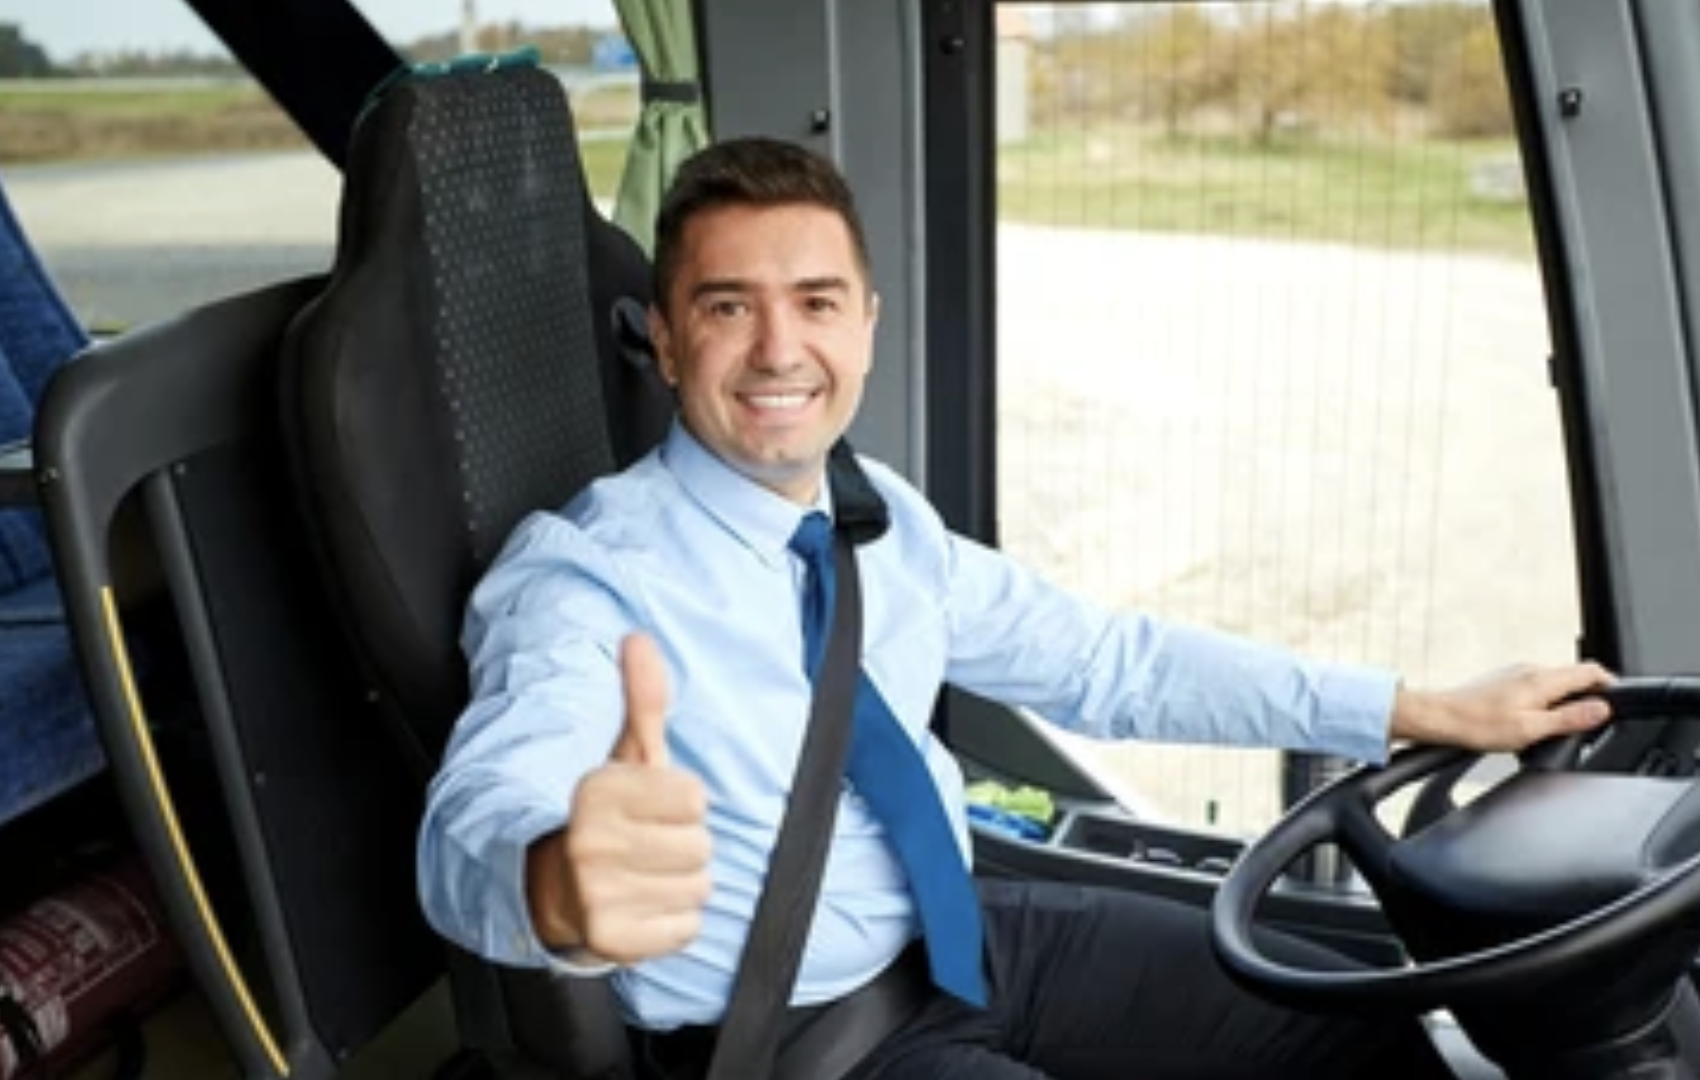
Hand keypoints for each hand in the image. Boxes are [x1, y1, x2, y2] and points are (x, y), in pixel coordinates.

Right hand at [526, 634, 711, 964]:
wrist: (553, 888)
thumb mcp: (626, 756)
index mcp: (595, 791)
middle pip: (701, 845)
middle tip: (648, 848)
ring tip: (644, 877)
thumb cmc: (607, 816)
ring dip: (681, 885)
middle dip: (684, 848)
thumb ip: (642, 700)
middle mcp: (590, 842)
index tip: (651, 810)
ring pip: (697, 888)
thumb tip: (638, 638)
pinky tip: (643, 908)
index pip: (694, 798)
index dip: (682, 805)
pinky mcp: (610, 939)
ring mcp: (596, 894)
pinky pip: (687, 929)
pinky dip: (674, 924)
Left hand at [1390, 661, 1613, 752]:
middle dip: (1588, 698)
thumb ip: (1569, 718)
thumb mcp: (1531, 729)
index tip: (1617, 703)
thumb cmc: (1476, 725)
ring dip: (1564, 702)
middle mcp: (1529, 670)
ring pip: (1553, 684)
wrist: (1438, 718)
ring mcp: (1514, 674)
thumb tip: (1601, 709)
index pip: (1591, 672)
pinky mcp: (1502, 682)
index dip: (1610, 686)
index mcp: (1542, 679)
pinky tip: (1533, 724)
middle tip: (1590, 724)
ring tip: (1560, 729)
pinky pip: (1535, 688)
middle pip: (1573, 677)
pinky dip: (1544, 703)